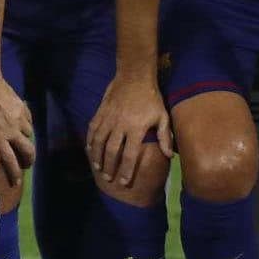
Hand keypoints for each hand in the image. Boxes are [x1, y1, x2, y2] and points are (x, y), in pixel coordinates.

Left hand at [0, 70, 35, 186]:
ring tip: (22, 142)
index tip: (16, 183)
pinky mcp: (23, 109)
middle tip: (27, 164)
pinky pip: (29, 121)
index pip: (10, 161)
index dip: (15, 174)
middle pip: (27, 152)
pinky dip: (26, 125)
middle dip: (29, 161)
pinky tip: (22, 125)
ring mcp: (18, 120)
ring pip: (29, 136)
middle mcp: (11, 131)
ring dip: (26, 141)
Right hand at [86, 73, 171, 188]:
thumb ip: (165, 137)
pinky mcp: (101, 111)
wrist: (134, 76)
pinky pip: (92, 128)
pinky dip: (90, 140)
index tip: (123, 182)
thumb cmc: (151, 98)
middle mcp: (120, 125)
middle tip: (108, 178)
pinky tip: (89, 148)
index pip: (129, 154)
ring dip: (97, 156)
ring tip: (98, 167)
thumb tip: (169, 156)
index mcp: (136, 128)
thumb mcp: (162, 116)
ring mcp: (108, 118)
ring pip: (99, 141)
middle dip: (109, 167)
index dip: (125, 170)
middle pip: (112, 151)